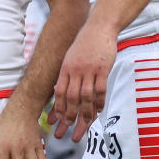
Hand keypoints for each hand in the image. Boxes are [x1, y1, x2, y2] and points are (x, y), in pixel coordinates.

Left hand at [49, 22, 115, 141]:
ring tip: (84, 127)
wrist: (99, 27)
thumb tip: (59, 93)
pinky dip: (99, 103)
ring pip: (86, 97)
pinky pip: (101, 90)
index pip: (60, 93)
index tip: (56, 123)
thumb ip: (66, 75)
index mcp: (65, 68)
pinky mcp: (103, 68)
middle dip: (68, 117)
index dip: (57, 109)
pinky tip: (98, 112)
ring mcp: (89, 70)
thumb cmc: (85, 44)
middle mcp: (75, 70)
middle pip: (71, 98)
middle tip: (66, 131)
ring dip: (85, 114)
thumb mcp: (70, 58)